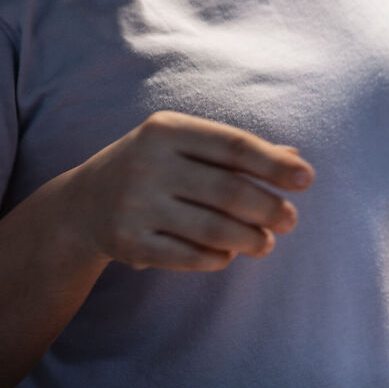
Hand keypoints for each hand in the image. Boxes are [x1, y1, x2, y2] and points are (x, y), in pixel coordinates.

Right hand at [52, 110, 311, 271]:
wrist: (82, 204)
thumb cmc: (151, 166)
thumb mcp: (183, 144)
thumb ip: (235, 150)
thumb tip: (295, 158)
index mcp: (166, 129)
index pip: (233, 146)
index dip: (274, 164)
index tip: (306, 179)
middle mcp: (148, 163)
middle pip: (228, 191)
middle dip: (269, 208)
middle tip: (290, 220)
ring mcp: (136, 205)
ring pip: (212, 229)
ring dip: (250, 239)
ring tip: (266, 243)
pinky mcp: (129, 243)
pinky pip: (189, 256)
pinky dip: (218, 257)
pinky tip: (229, 254)